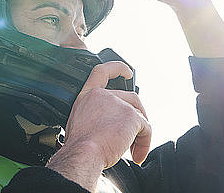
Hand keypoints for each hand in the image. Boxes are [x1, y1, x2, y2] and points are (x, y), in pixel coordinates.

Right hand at [47, 61, 150, 190]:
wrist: (82, 155)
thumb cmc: (78, 147)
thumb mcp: (78, 122)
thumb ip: (93, 116)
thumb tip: (104, 126)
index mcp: (88, 95)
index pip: (102, 71)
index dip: (117, 68)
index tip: (127, 72)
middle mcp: (104, 95)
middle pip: (130, 99)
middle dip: (136, 116)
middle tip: (133, 135)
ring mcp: (119, 104)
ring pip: (139, 116)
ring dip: (140, 133)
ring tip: (132, 149)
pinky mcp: (131, 116)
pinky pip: (146, 129)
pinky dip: (144, 143)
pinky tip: (137, 154)